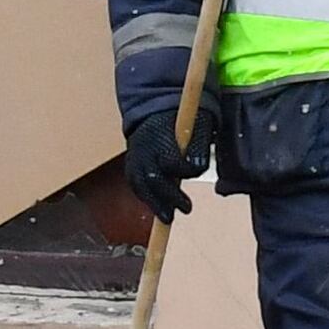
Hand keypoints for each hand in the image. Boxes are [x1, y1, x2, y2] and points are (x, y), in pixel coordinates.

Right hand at [119, 109, 204, 223]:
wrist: (153, 111)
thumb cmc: (181, 120)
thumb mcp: (197, 124)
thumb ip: (198, 146)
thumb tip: (197, 168)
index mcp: (161, 135)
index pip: (171, 160)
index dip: (184, 170)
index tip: (194, 172)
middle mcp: (143, 149)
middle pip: (153, 178)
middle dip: (169, 196)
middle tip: (186, 209)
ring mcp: (134, 158)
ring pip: (140, 185)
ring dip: (155, 203)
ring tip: (168, 217)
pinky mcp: (130, 165)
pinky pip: (135, 185)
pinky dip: (146, 197)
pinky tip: (158, 208)